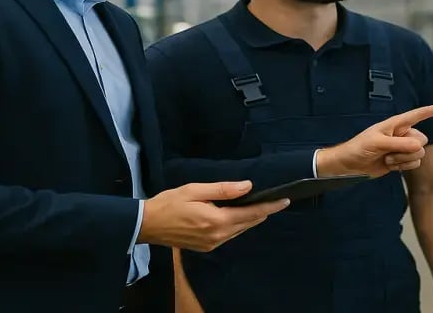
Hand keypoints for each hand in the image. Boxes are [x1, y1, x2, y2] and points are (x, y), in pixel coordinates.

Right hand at [139, 181, 288, 251]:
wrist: (147, 224)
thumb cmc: (170, 203)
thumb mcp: (196, 190)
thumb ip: (223, 189)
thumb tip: (247, 186)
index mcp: (216, 221)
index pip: (251, 213)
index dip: (270, 207)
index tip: (285, 201)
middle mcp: (218, 236)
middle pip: (248, 223)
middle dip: (263, 212)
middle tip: (277, 200)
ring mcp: (212, 243)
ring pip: (240, 230)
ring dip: (251, 219)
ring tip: (262, 206)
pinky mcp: (206, 246)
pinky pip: (229, 235)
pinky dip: (238, 225)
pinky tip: (239, 215)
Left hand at [316, 102, 432, 177]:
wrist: (350, 165)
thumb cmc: (359, 147)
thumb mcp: (377, 143)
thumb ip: (399, 143)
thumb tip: (419, 145)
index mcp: (397, 123)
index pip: (420, 114)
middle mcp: (402, 134)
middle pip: (422, 140)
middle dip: (408, 149)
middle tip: (389, 152)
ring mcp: (402, 147)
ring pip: (418, 154)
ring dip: (403, 160)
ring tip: (386, 159)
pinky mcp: (401, 160)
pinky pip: (414, 163)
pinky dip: (402, 167)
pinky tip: (389, 165)